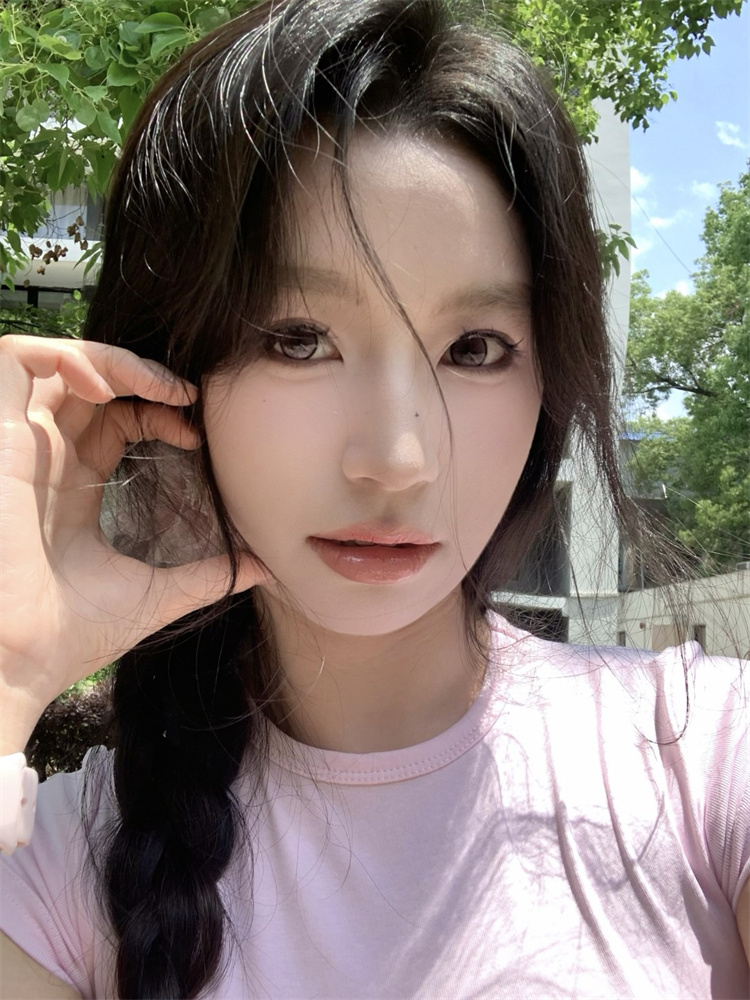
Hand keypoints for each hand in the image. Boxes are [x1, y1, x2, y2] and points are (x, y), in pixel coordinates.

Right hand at [0, 335, 266, 752]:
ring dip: (111, 359)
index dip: (156, 409)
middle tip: (186, 396)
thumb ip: (206, 575)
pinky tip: (106, 383)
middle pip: (90, 385)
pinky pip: (15, 361)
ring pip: (56, 364)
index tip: (196, 430)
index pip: (115, 420)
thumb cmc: (71, 633)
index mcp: (72, 488)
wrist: (19, 660)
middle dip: (142, 377)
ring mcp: (16, 445)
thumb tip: (263, 568)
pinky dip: (65, 355)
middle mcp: (43, 459)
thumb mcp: (154, 593)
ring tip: (156, 385)